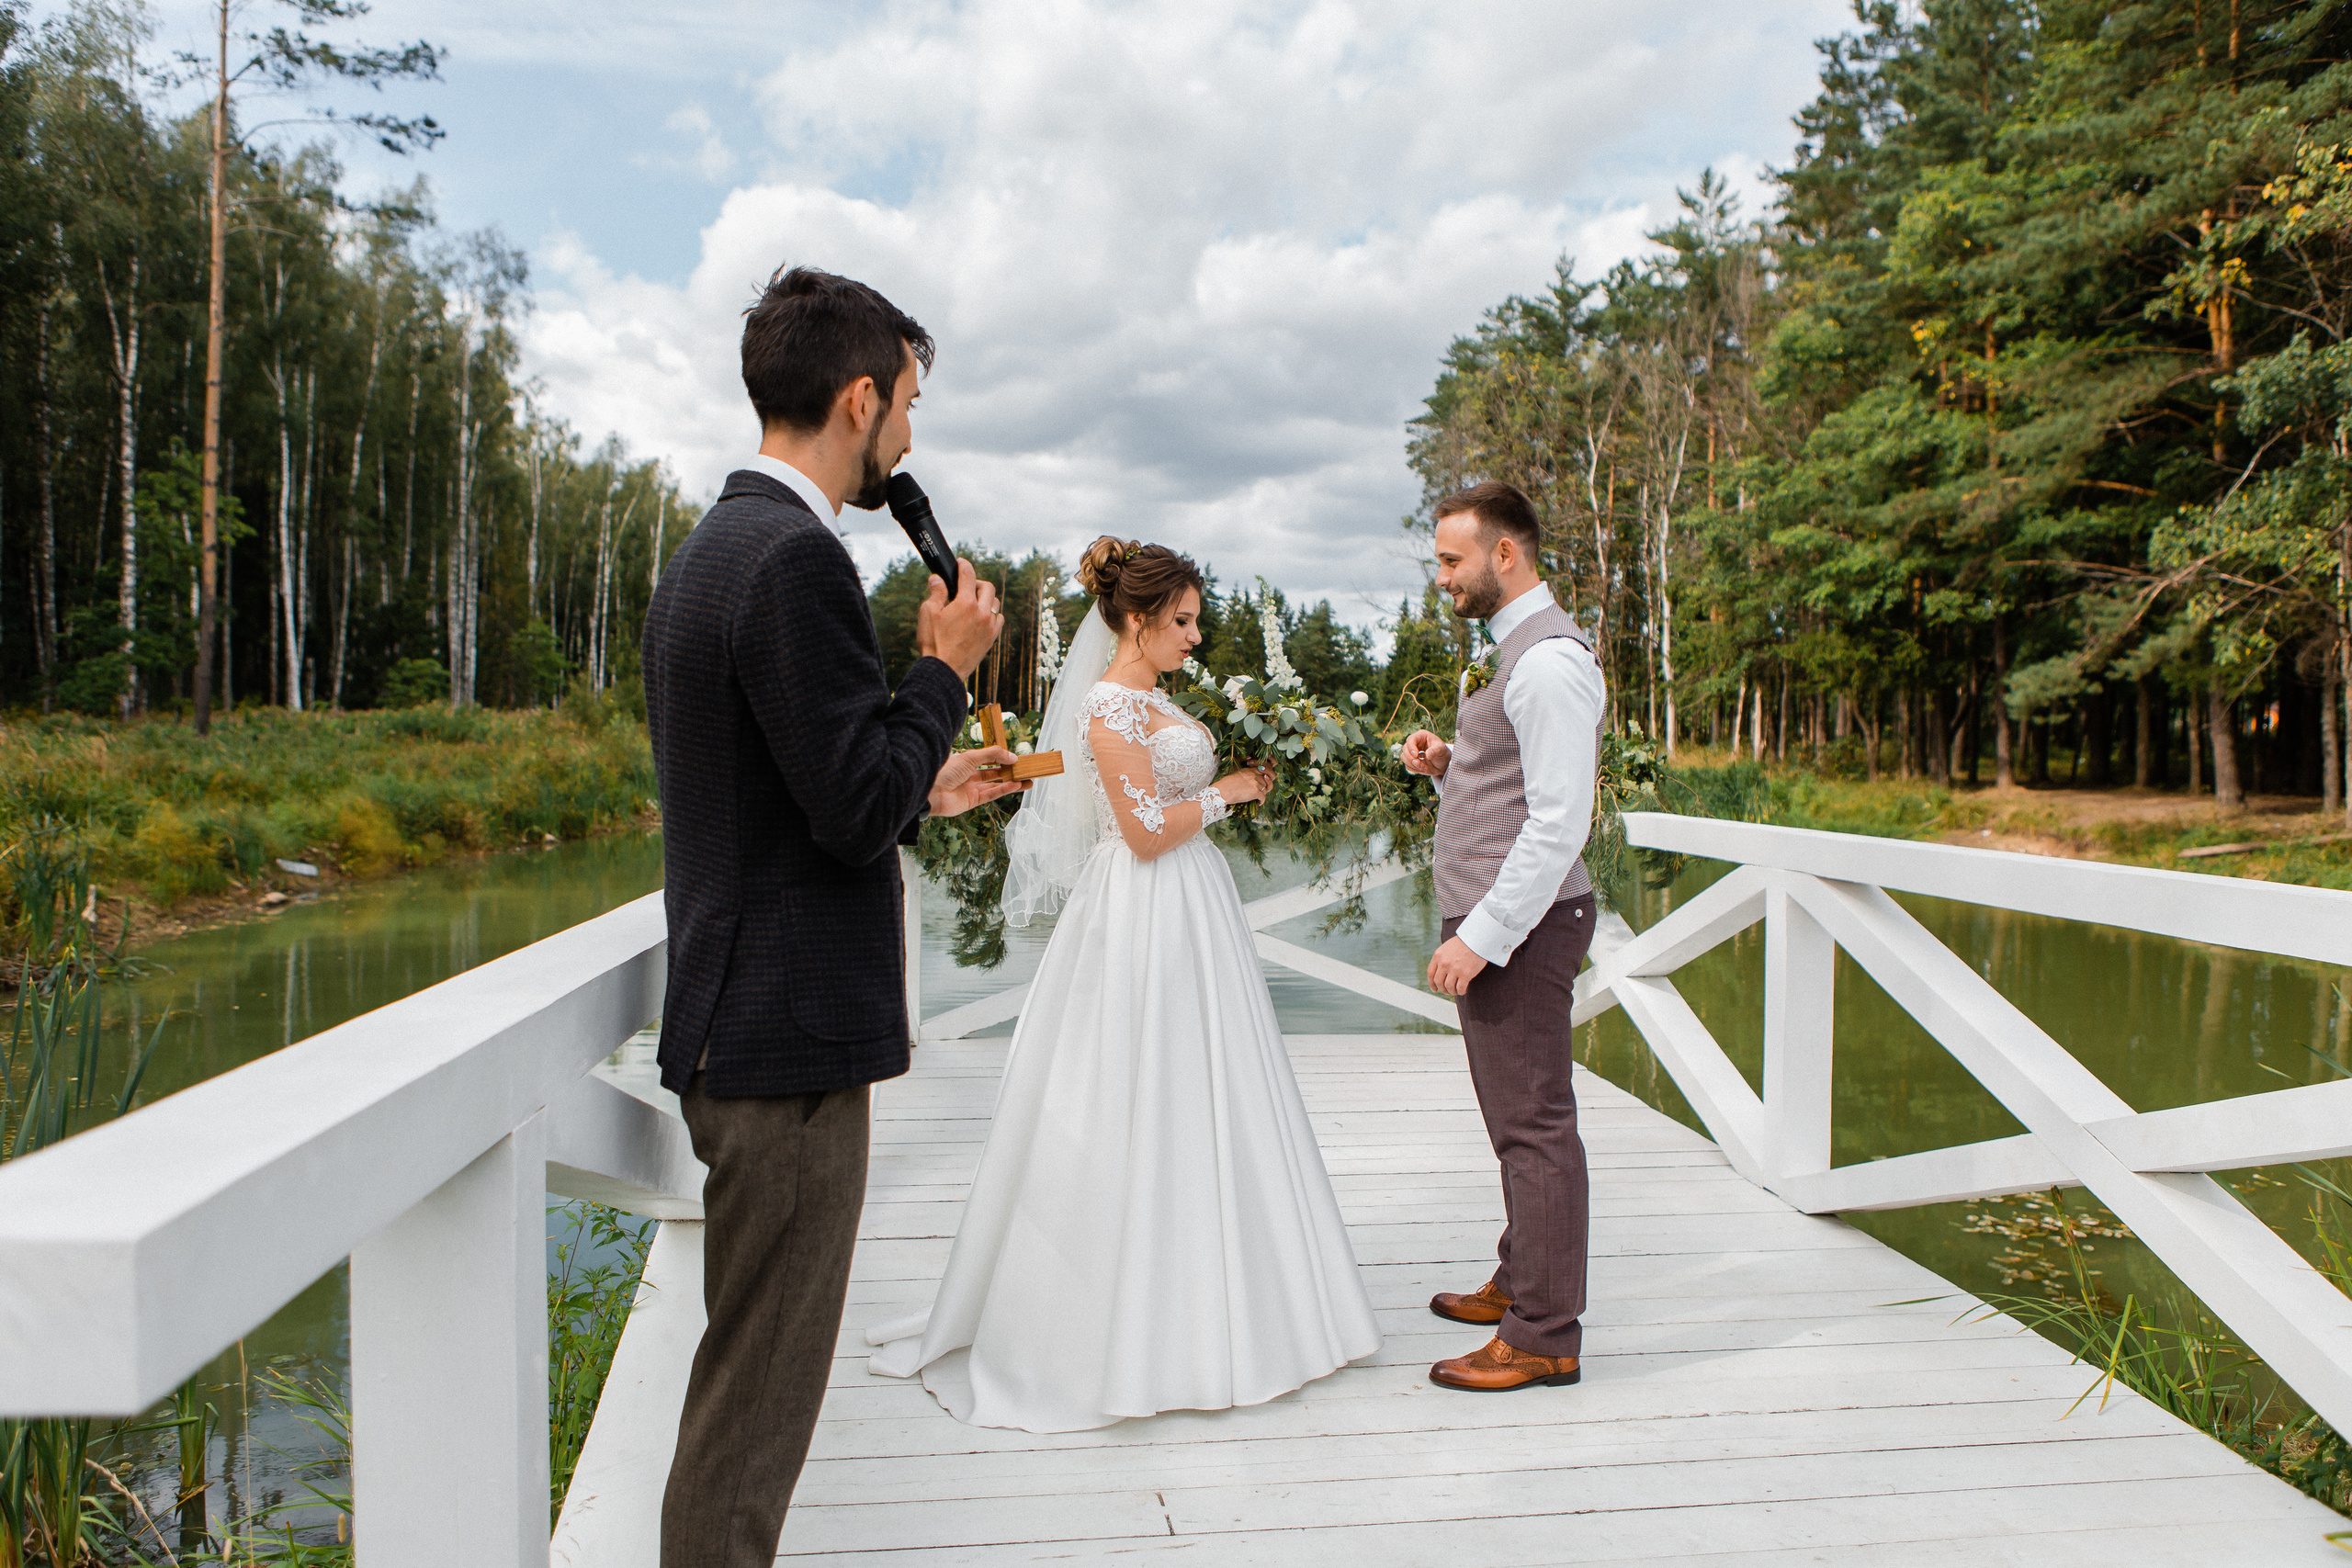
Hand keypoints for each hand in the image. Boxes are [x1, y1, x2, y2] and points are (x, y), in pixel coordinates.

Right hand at [916, 559, 1003, 679]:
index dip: (964, 565)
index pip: (968, 575)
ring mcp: (989, 626)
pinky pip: (998, 619)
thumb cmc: (933, 642)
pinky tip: (980, 618)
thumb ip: (935, 593)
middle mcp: (982, 613)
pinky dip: (991, 614)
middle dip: (976, 582)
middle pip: (988, 587)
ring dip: (985, 598)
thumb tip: (937, 579)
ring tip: (972, 602)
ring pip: (995, 603)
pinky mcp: (992, 639)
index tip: (960, 563)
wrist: (944, 670)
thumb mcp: (928, 613)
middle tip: (965, 586)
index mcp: (966, 603)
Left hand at [929, 746, 1028, 817]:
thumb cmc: (946, 770)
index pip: (988, 758)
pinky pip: (991, 794)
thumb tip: (1012, 756)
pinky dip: (1004, 790)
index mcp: (966, 761)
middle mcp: (969, 775)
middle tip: (1026, 771)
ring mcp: (971, 789)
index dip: (1002, 758)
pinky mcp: (972, 801)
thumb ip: (992, 755)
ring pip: (995, 785)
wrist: (931, 791)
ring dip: (1011, 783)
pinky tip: (1016, 785)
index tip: (1017, 759)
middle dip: (1010, 772)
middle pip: (994, 772)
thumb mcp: (971, 757)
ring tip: (1028, 781)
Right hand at [1216, 760, 1275, 806]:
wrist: (1223, 790)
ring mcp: (1255, 783)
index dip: (1264, 777)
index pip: (1263, 772)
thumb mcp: (1238, 774)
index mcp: (1250, 770)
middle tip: (1260, 792)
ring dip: (1262, 794)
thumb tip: (1251, 780)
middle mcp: (1254, 775)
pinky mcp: (1255, 792)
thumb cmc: (1227, 784)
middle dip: (1263, 787)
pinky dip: (1261, 801)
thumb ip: (1247, 775)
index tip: (1263, 782)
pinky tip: (1258, 803)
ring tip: (1258, 798)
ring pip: (1264, 789)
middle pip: (1265, 781)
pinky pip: (1263, 797)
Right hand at [1402, 730, 1450, 777]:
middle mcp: (1414, 743)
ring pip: (1404, 757)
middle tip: (1420, 764)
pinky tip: (1423, 768)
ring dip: (1413, 764)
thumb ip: (1435, 751)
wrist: (1443, 764)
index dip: (1411, 748)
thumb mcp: (1442, 750)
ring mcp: (1411, 752)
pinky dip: (1414, 769)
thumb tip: (1427, 755)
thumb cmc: (1443, 753)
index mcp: (1421, 736)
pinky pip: (1407, 765)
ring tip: (1424, 767)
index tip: (1416, 755)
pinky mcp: (1411, 761)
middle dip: (1411, 758)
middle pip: (1405, 749)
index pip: (1410, 740)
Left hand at [1426, 936, 1487, 996]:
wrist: (1478, 939)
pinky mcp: (1465, 974)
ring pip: (1449, 987)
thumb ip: (1442, 958)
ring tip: (1456, 991)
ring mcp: (1454, 969)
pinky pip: (1460, 988)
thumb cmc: (1465, 942)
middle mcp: (1444, 963)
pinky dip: (1461, 992)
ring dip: (1452, 992)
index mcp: (1438, 956)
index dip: (1432, 983)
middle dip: (1442, 989)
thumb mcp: (1447, 947)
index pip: (1430, 973)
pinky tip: (1463, 991)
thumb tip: (1440, 971)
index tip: (1435, 989)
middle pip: (1438, 982)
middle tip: (1447, 991)